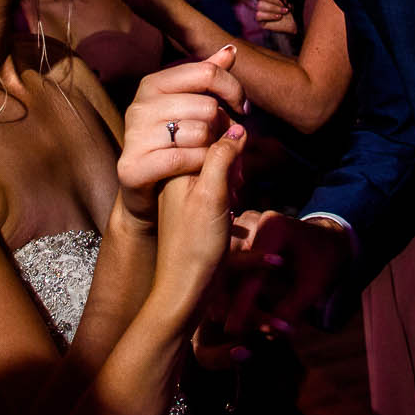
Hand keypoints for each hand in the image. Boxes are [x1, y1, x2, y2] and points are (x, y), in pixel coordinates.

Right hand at [116, 45, 245, 222]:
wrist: (145, 188)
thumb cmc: (174, 141)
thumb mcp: (191, 105)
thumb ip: (208, 77)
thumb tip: (231, 50)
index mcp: (152, 84)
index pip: (208, 72)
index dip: (234, 90)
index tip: (243, 108)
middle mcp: (139, 106)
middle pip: (207, 106)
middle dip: (222, 126)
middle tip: (220, 138)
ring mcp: (133, 136)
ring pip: (198, 132)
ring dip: (212, 148)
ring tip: (207, 153)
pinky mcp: (132, 167)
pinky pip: (183, 159)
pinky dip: (199, 164)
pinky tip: (199, 168)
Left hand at [149, 120, 247, 324]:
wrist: (185, 287)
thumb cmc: (196, 243)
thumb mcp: (213, 194)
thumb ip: (222, 157)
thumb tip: (237, 128)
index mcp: (176, 165)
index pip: (206, 128)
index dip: (229, 139)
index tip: (238, 166)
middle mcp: (177, 172)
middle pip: (212, 143)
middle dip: (233, 158)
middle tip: (238, 183)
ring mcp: (184, 187)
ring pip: (216, 161)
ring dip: (233, 172)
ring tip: (236, 194)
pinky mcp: (193, 202)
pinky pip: (215, 178)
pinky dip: (229, 185)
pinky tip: (233, 201)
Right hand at [214, 211, 349, 341]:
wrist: (326, 239)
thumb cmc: (323, 262)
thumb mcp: (313, 286)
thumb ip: (291, 309)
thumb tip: (271, 332)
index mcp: (274, 226)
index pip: (250, 273)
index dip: (241, 305)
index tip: (232, 331)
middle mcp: (253, 220)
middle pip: (230, 269)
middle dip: (231, 301)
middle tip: (232, 329)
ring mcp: (242, 225)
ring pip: (223, 268)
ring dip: (228, 296)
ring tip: (236, 321)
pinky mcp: (237, 235)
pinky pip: (225, 265)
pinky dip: (229, 288)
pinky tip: (233, 308)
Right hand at [253, 0, 296, 35]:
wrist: (300, 17)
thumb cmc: (293, 0)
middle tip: (283, 1)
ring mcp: (260, 8)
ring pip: (259, 5)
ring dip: (275, 8)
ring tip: (285, 10)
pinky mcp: (260, 19)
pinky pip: (258, 15)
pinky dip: (270, 15)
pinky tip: (279, 16)